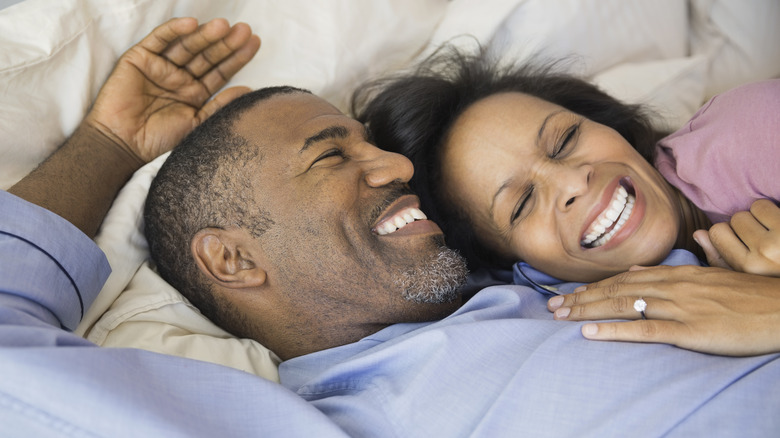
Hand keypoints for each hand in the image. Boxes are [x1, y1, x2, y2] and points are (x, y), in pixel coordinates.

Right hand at [85, 17, 260, 163]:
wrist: (123, 142)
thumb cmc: (159, 139)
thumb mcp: (197, 124)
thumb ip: (220, 107)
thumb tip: (249, 90)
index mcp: (195, 93)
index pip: (220, 72)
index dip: (237, 58)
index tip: (255, 43)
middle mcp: (180, 77)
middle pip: (207, 56)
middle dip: (225, 43)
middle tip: (245, 30)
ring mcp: (161, 66)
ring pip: (187, 45)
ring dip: (205, 35)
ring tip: (224, 26)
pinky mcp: (140, 57)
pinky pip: (159, 39)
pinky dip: (174, 30)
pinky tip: (192, 23)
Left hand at [547, 264, 779, 355]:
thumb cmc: (749, 295)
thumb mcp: (708, 276)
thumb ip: (671, 273)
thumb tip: (637, 272)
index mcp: (676, 274)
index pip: (623, 279)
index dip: (593, 287)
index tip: (568, 293)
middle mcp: (672, 287)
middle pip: (615, 291)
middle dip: (580, 298)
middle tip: (551, 307)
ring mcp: (679, 307)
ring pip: (622, 306)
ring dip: (587, 311)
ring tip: (559, 316)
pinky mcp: (689, 330)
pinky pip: (644, 329)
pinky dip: (613, 331)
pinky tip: (590, 333)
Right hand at [694, 199, 779, 276]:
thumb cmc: (770, 275)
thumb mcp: (744, 276)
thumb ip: (718, 258)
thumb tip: (698, 234)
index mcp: (748, 267)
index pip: (717, 232)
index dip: (728, 234)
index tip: (742, 243)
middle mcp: (765, 252)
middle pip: (736, 218)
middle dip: (747, 225)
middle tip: (764, 238)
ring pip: (754, 207)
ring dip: (762, 215)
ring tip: (775, 232)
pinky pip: (769, 204)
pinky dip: (774, 211)